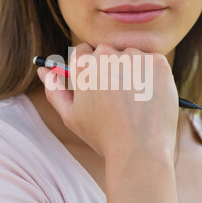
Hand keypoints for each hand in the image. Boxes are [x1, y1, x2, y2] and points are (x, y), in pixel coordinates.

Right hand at [38, 43, 178, 162]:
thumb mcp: (71, 116)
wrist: (139, 151)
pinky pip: (153, 62)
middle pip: (107, 52)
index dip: (90, 68)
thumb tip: (43, 71)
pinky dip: (152, 76)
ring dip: (132, 71)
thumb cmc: (103, 137)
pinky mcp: (158, 63)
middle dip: (110, 68)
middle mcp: (107, 55)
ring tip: (134, 101)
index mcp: (83, 65)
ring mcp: (135, 57)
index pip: (83, 51)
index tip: (98, 83)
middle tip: (117, 97)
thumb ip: (54, 90)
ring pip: (131, 56)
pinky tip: (149, 97)